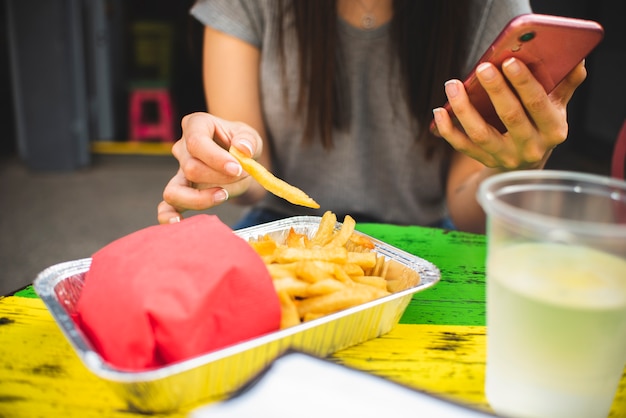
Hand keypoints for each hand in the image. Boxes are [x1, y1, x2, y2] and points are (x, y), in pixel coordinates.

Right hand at [157, 112, 262, 223]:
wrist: (240, 160)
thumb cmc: (242, 145)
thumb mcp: (250, 136)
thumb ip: (248, 140)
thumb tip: (242, 150)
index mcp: (196, 125)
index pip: (196, 143)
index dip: (216, 159)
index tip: (237, 169)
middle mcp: (182, 147)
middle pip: (191, 168)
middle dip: (221, 178)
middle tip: (242, 175)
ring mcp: (178, 171)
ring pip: (175, 191)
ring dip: (201, 198)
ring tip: (223, 195)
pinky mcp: (180, 191)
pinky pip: (167, 206)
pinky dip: (169, 216)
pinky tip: (179, 223)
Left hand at [433, 58, 586, 169]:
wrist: (525, 163)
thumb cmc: (539, 124)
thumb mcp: (556, 108)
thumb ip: (565, 85)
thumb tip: (575, 60)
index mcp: (552, 130)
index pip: (537, 104)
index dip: (523, 83)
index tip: (509, 62)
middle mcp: (530, 146)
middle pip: (509, 117)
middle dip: (495, 90)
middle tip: (482, 68)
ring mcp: (505, 157)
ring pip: (480, 133)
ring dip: (463, 108)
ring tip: (452, 85)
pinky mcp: (484, 162)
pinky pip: (462, 146)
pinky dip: (448, 130)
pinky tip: (440, 110)